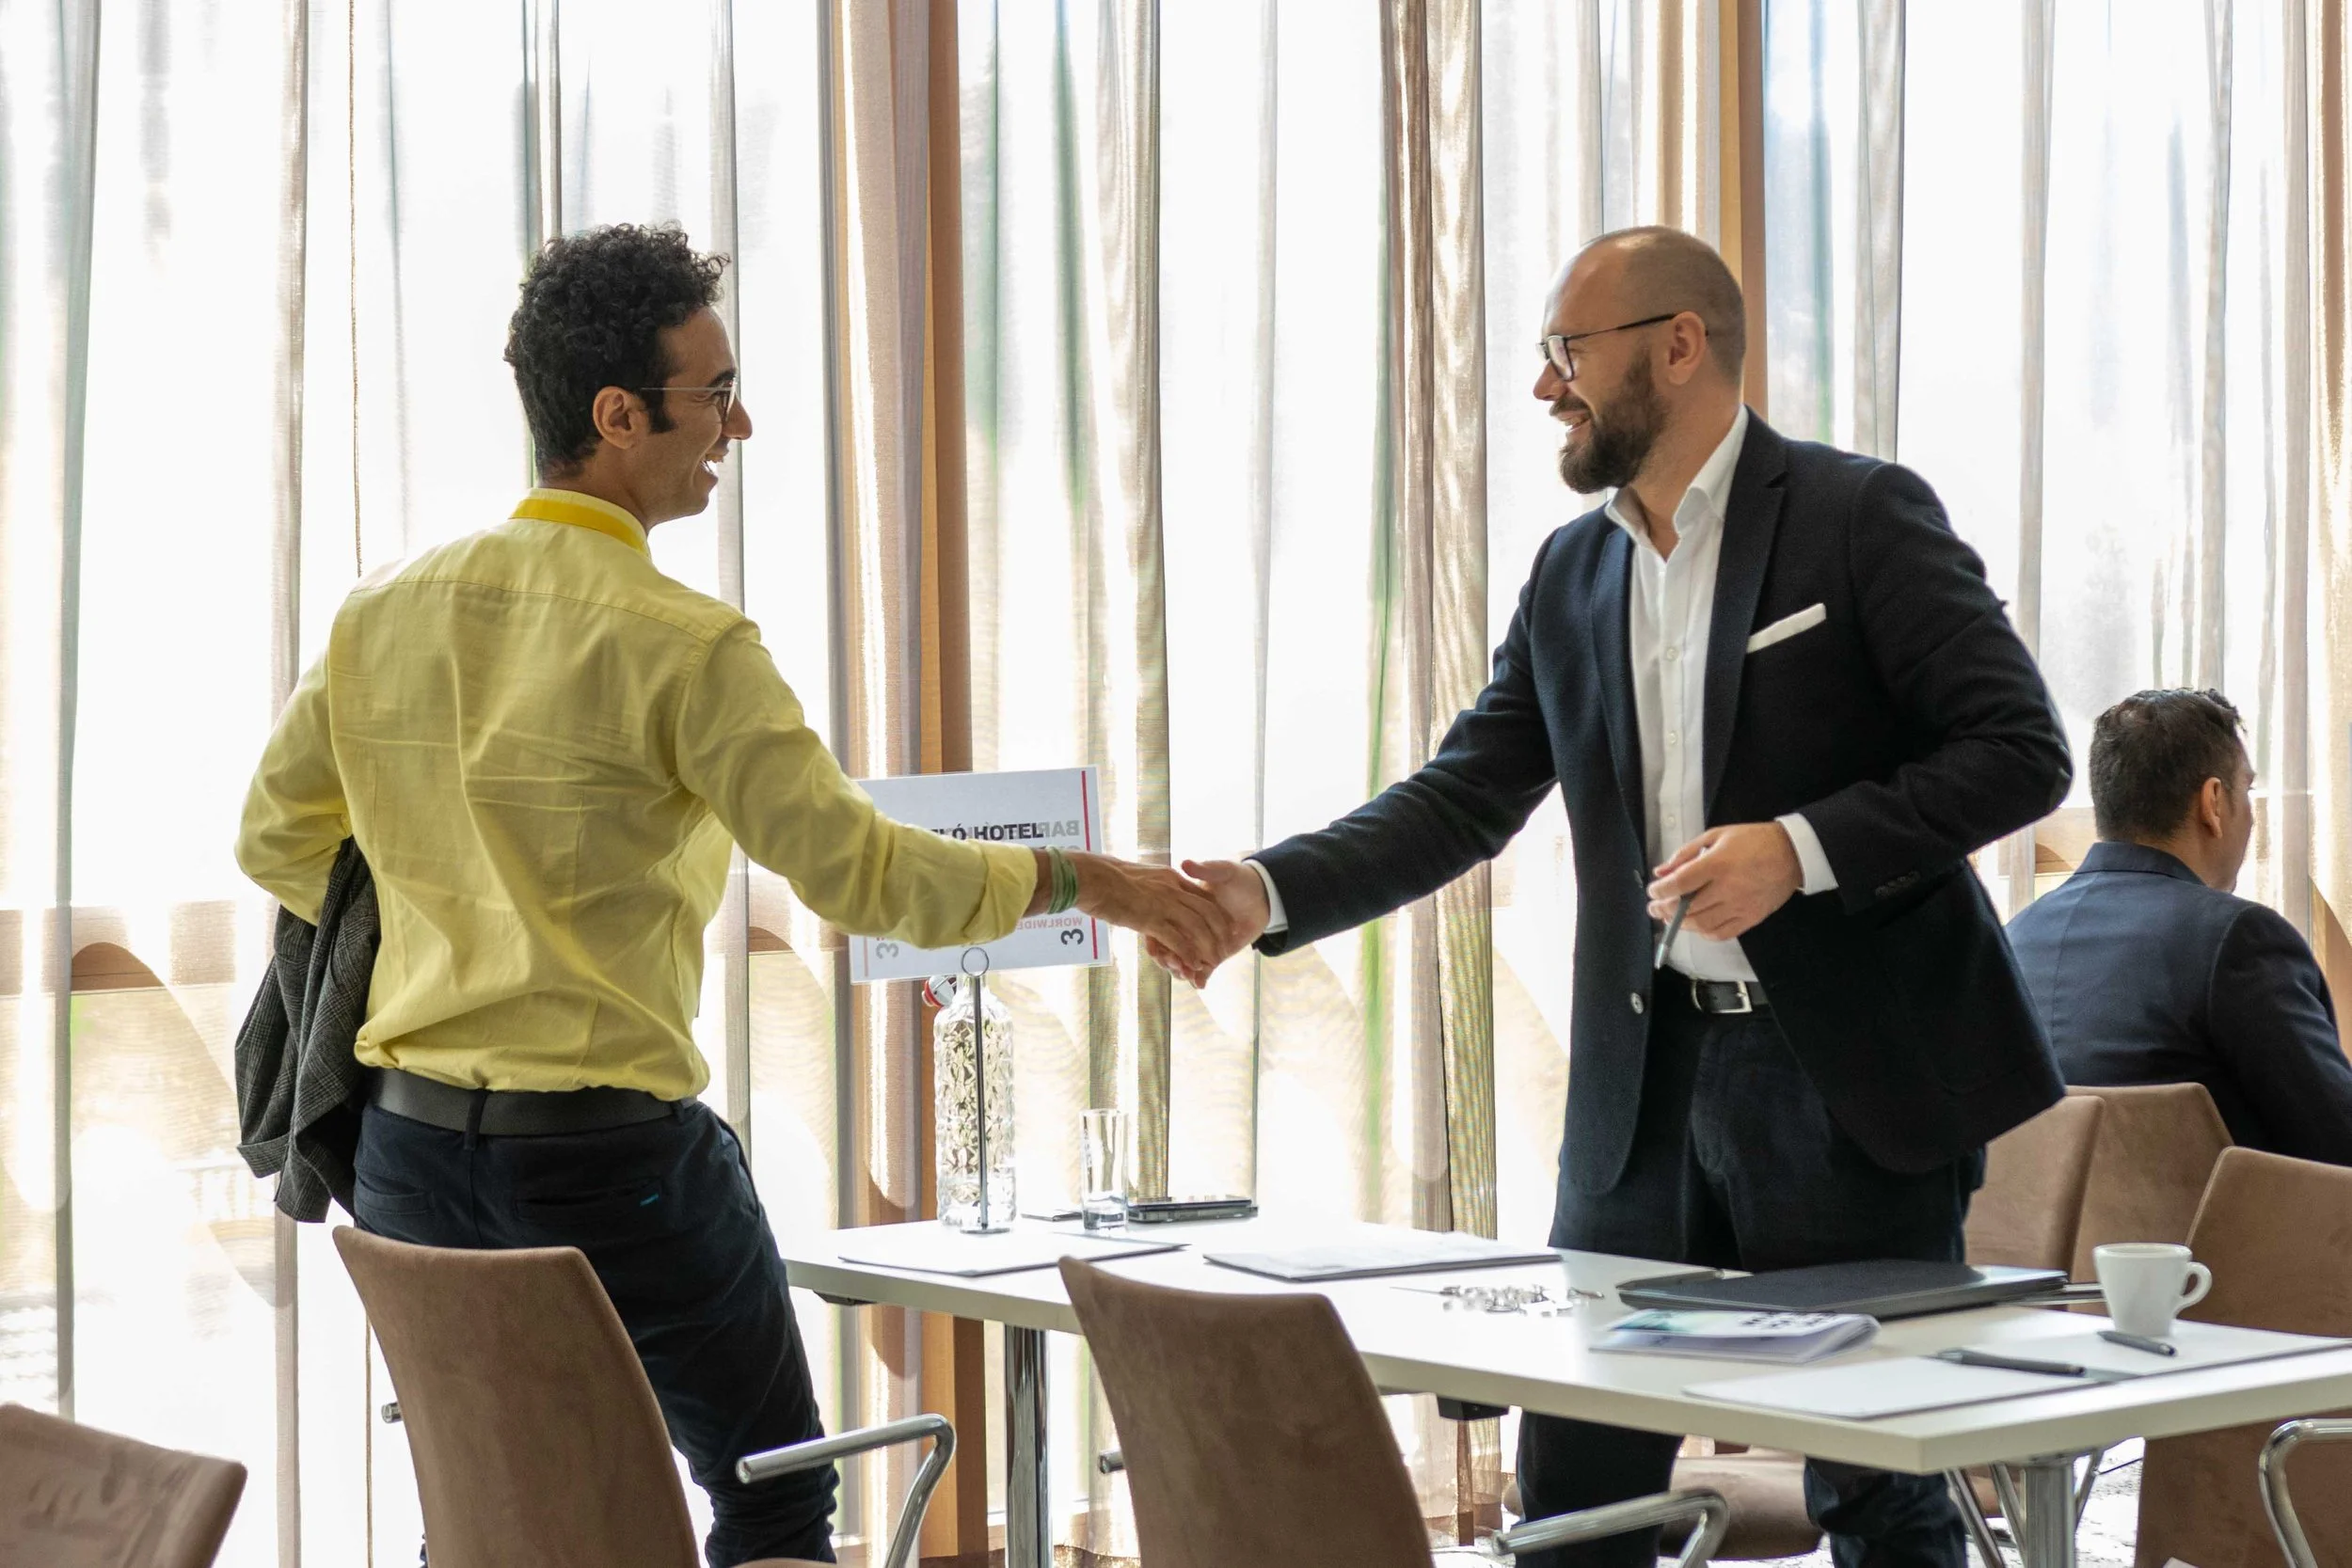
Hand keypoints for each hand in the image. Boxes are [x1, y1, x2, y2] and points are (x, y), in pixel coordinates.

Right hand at [1068, 852, 1234, 981]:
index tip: (1222, 924)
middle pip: (1206, 911)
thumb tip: (1151, 891)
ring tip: (1213, 962)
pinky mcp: (1150, 918)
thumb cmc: (1103, 875)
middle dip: (1219, 931)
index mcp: (1169, 876)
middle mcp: (1171, 888)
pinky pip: (1177, 938)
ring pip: (1196, 926)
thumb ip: (1149, 884)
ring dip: (1207, 946)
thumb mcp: (1136, 875)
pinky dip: (1188, 953)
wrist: (1088, 875)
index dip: (1213, 911)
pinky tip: (1194, 964)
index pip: (1199, 894)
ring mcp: (1162, 903)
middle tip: (1225, 946)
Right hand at [1141, 858, 1268, 986]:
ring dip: (1183, 970)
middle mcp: (1189, 927)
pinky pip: (1204, 969)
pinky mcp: (1216, 953)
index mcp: (1183, 908)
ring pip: (1185, 962)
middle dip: (1169, 959)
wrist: (1264, 895)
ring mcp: (1202, 942)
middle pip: (1170, 948)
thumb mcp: (1223, 871)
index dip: (1155, 938)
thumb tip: (1186, 864)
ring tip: (1187, 974)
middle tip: (1174, 964)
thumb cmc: (1240, 879)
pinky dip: (1201, 977)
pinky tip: (1200, 983)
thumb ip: (1206, 870)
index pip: (1162, 925)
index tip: (1155, 948)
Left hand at [1645, 823, 1802, 941]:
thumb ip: (1686, 854)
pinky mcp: (1751, 918)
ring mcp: (1741, 906)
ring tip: (1671, 917)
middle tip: (1655, 907)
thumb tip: (1661, 872)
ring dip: (1681, 924)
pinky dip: (1704, 933)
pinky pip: (1722, 933)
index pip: (1680, 884)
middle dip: (1664, 910)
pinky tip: (1696, 926)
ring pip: (1702, 924)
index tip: (1653, 891)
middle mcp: (1728, 888)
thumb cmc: (1752, 841)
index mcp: (1718, 864)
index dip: (1661, 891)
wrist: (1792, 854)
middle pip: (1687, 908)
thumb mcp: (1716, 836)